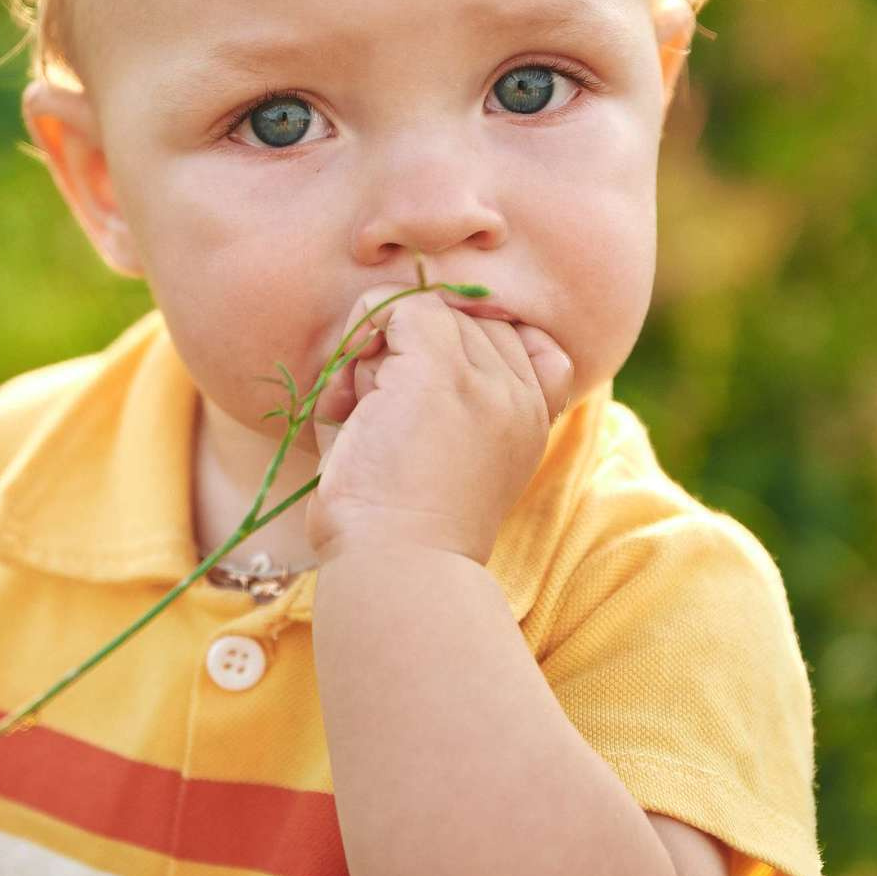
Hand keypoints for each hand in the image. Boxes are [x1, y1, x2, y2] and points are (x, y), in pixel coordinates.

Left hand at [306, 285, 574, 566]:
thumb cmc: (400, 526)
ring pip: (423, 310)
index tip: (412, 395)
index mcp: (530, 415)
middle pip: (461, 318)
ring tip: (362, 416)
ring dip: (375, 356)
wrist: (398, 570)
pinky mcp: (437, 369)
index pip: (513, 334)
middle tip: (378, 417)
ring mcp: (482, 377)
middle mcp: (517, 391)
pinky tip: (345, 397)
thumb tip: (386, 328)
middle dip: (409, 354)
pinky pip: (391, 305)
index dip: (456, 349)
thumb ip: (451, 397)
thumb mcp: (443, 458)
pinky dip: (355, 336)